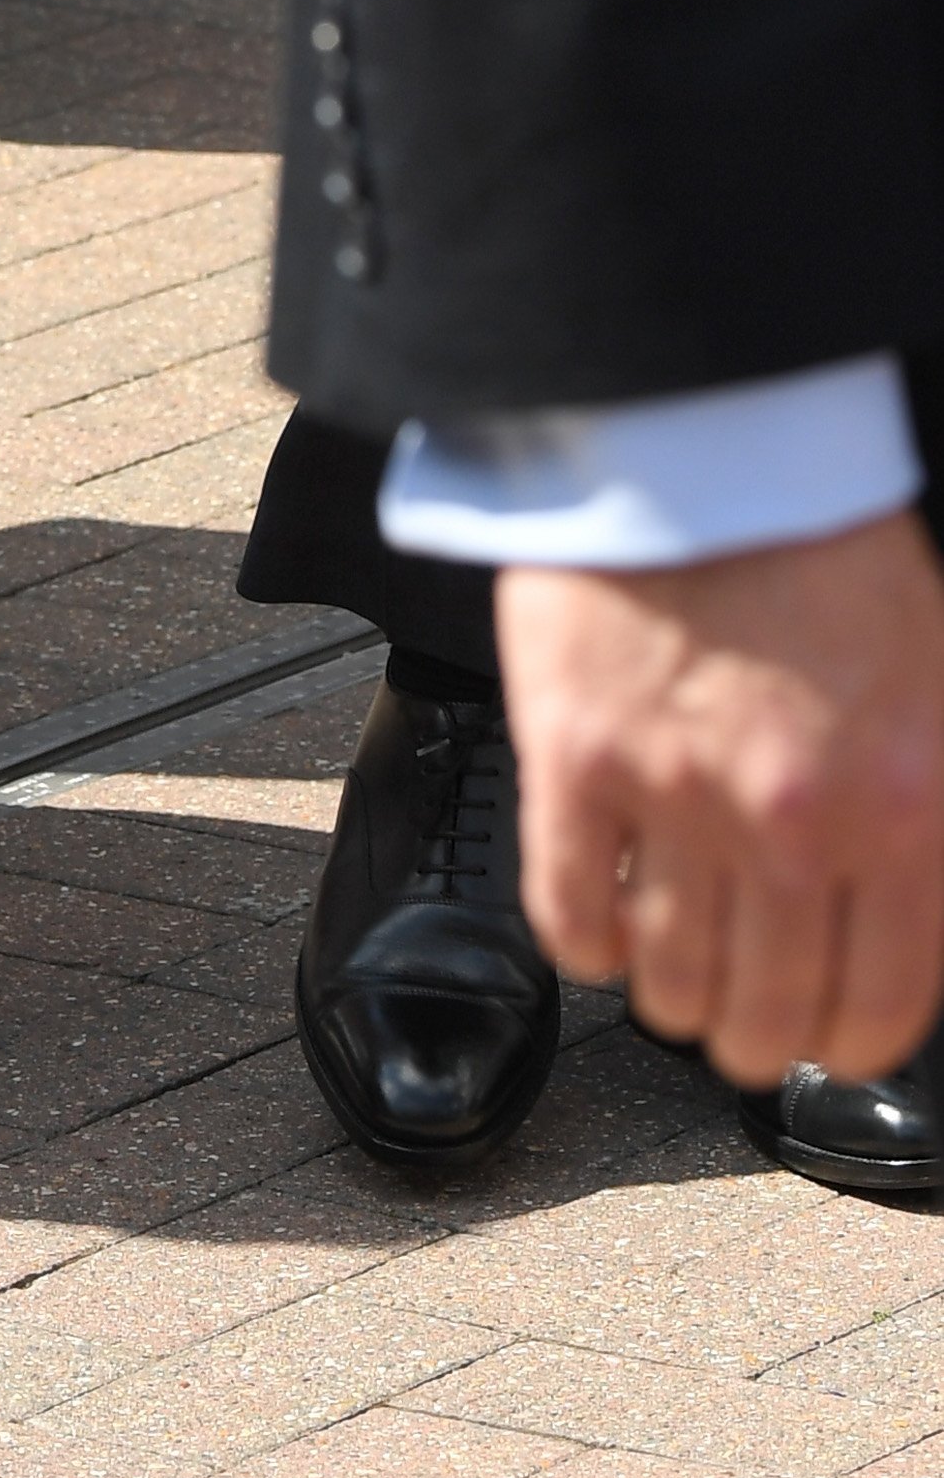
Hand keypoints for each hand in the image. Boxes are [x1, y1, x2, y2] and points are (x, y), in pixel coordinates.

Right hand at [502, 518, 943, 1084]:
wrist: (703, 435)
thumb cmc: (820, 545)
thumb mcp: (935, 686)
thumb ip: (927, 812)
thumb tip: (911, 913)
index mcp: (904, 808)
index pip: (883, 1008)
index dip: (850, 1042)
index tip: (829, 1032)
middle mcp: (793, 823)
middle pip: (770, 1019)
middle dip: (758, 1037)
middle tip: (744, 1018)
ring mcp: (675, 795)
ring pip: (671, 985)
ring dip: (674, 997)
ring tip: (672, 968)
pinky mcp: (573, 758)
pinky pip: (570, 916)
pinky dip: (587, 946)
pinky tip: (601, 926)